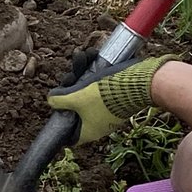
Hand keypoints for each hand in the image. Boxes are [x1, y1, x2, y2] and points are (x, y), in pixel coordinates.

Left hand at [46, 55, 172, 144]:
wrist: (139, 83)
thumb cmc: (106, 95)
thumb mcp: (76, 97)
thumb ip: (60, 100)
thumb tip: (51, 100)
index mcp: (88, 131)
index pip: (69, 135)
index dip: (61, 122)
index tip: (58, 107)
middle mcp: (99, 124)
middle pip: (76, 108)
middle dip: (71, 88)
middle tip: (72, 75)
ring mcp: (108, 111)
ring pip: (87, 94)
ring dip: (82, 74)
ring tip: (83, 57)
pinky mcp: (116, 98)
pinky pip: (100, 88)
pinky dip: (95, 74)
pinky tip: (92, 56)